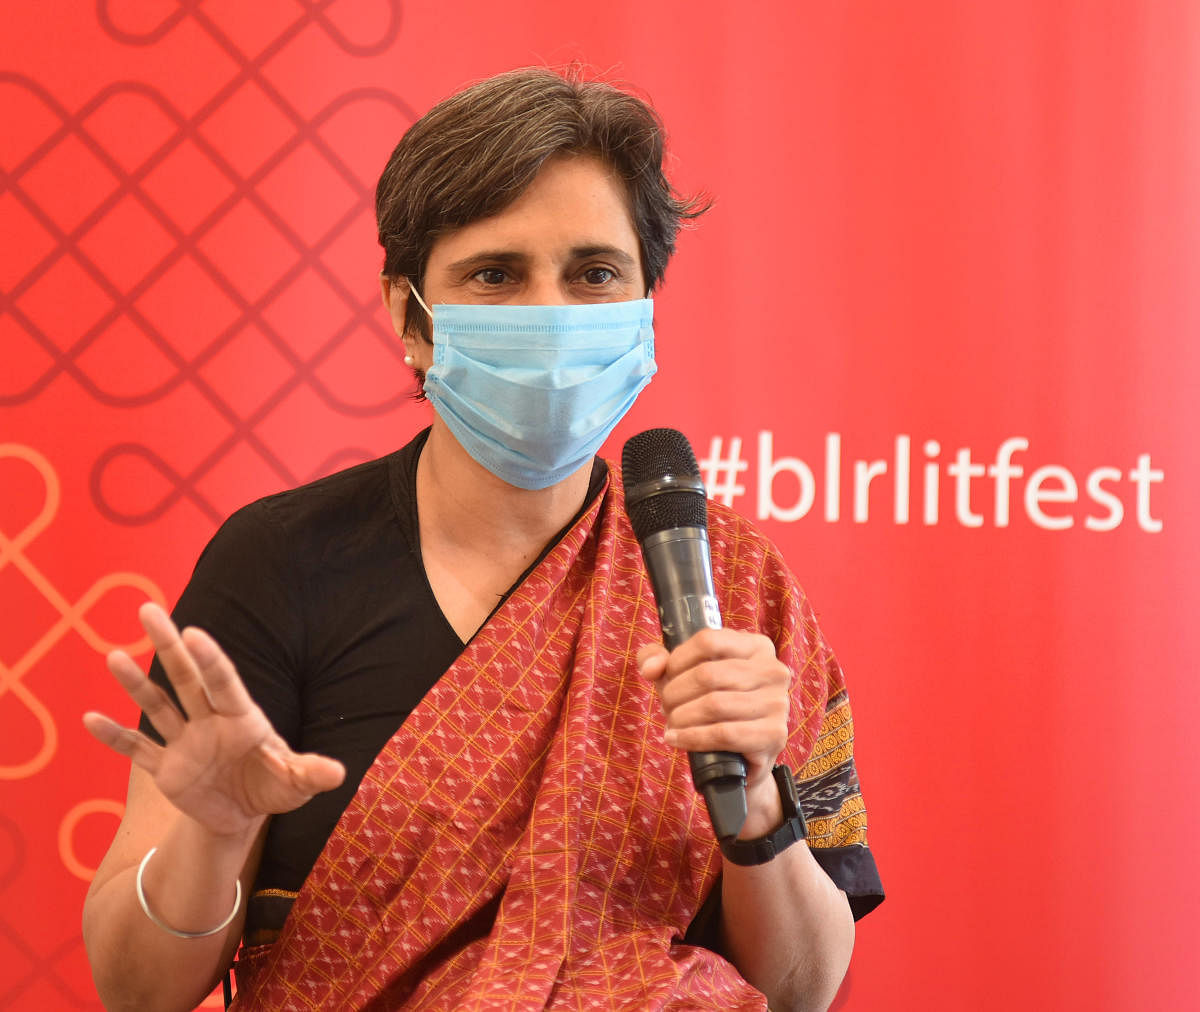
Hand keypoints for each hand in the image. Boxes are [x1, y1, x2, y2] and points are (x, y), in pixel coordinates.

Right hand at [83, 602, 344, 838]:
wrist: (244, 815)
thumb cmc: (274, 786)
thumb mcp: (294, 784)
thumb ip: (310, 774)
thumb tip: (338, 774)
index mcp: (242, 718)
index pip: (223, 683)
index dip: (210, 659)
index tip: (194, 631)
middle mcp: (210, 721)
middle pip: (186, 678)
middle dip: (168, 646)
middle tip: (148, 609)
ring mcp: (185, 742)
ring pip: (157, 706)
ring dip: (135, 684)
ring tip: (113, 656)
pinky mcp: (166, 768)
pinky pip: (137, 750)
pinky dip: (115, 737)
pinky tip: (90, 718)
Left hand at [637, 628, 791, 834]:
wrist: (740, 756)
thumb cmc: (711, 705)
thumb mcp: (684, 675)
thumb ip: (658, 659)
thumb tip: (652, 667)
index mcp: (756, 646)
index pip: (707, 641)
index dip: (676, 661)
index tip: (664, 678)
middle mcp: (773, 670)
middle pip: (707, 674)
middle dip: (675, 694)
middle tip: (666, 707)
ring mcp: (777, 703)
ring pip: (714, 705)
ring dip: (682, 717)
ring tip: (672, 724)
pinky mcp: (774, 734)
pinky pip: (724, 734)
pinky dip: (693, 737)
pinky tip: (677, 739)